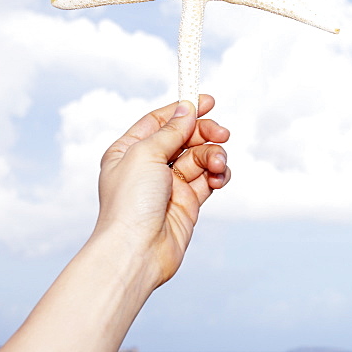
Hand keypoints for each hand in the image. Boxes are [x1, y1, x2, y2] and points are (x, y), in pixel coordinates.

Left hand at [93, 94, 230, 286]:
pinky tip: (218, 179)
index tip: (208, 101)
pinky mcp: (188, 202)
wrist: (137, 250)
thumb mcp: (145, 154)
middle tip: (222, 134)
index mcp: (129, 150)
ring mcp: (169, 185)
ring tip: (217, 164)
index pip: (160, 121)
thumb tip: (186, 109)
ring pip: (200, 158)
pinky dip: (217, 175)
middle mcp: (149, 166)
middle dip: (205, 133)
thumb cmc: (129, 204)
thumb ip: (171, 130)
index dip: (184, 109)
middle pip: (185, 137)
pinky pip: (208, 179)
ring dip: (213, 155)